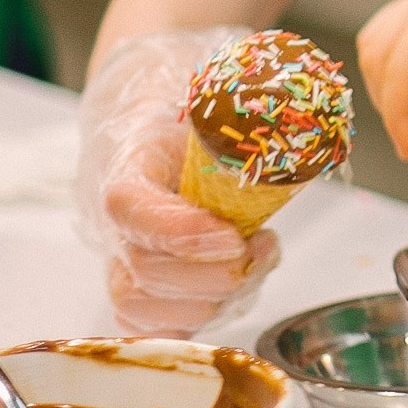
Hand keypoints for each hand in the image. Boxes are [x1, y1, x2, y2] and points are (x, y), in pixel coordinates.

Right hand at [76, 28, 278, 336]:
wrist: (144, 93)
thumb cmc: (182, 92)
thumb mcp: (211, 86)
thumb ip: (244, 104)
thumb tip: (299, 117)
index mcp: (123, 155)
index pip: (128, 207)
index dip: (180, 233)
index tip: (233, 237)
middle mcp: (108, 213)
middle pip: (139, 274)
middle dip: (213, 277)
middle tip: (260, 247)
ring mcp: (118, 250)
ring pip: (143, 309)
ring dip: (214, 298)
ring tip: (257, 257)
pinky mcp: (139, 276)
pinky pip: (155, 321)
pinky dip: (202, 313)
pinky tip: (240, 277)